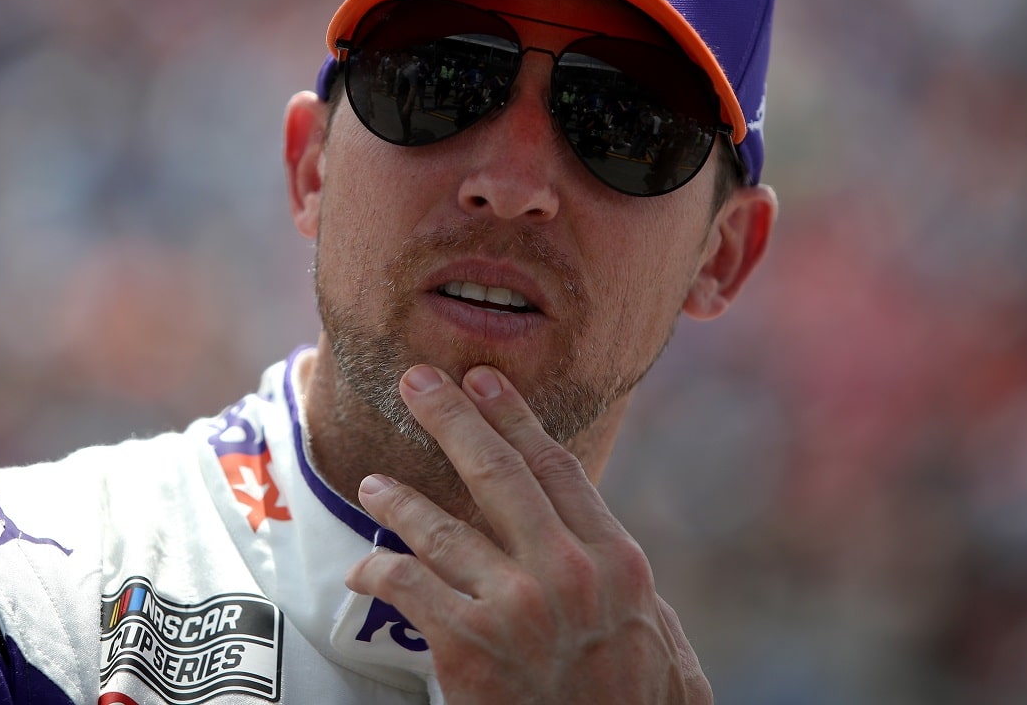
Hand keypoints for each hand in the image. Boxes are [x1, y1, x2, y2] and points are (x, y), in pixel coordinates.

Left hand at [344, 363, 710, 703]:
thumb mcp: (661, 640)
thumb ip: (627, 588)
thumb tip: (600, 549)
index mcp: (617, 562)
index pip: (557, 469)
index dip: (514, 418)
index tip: (483, 381)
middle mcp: (568, 573)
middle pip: (499, 475)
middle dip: (452, 420)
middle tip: (417, 381)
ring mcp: (516, 607)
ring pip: (442, 529)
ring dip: (401, 500)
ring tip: (374, 485)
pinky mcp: (468, 646)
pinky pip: (409, 587)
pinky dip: (380, 571)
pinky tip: (365, 568)